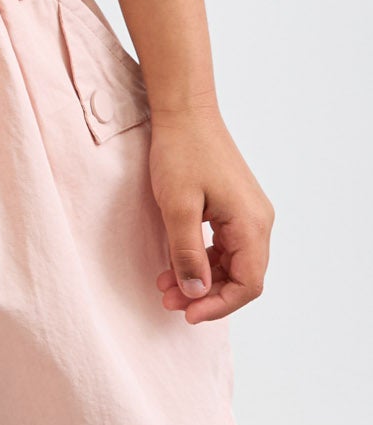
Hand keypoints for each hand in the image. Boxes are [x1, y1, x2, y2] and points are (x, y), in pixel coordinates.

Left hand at [147, 104, 275, 322]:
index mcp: (251, 224)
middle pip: (241, 277)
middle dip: (205, 294)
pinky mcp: (234, 206)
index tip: (187, 312)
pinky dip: (202, 259)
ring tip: (166, 285)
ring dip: (201, 278)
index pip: (248, 284)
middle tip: (168, 299)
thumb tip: (197, 292)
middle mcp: (258, 221)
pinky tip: (175, 263)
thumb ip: (187, 253)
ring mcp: (247, 213)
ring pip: (231, 263)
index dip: (219, 305)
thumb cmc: (182, 152)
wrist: (184, 111)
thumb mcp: (177, 206)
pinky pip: (225, 246)